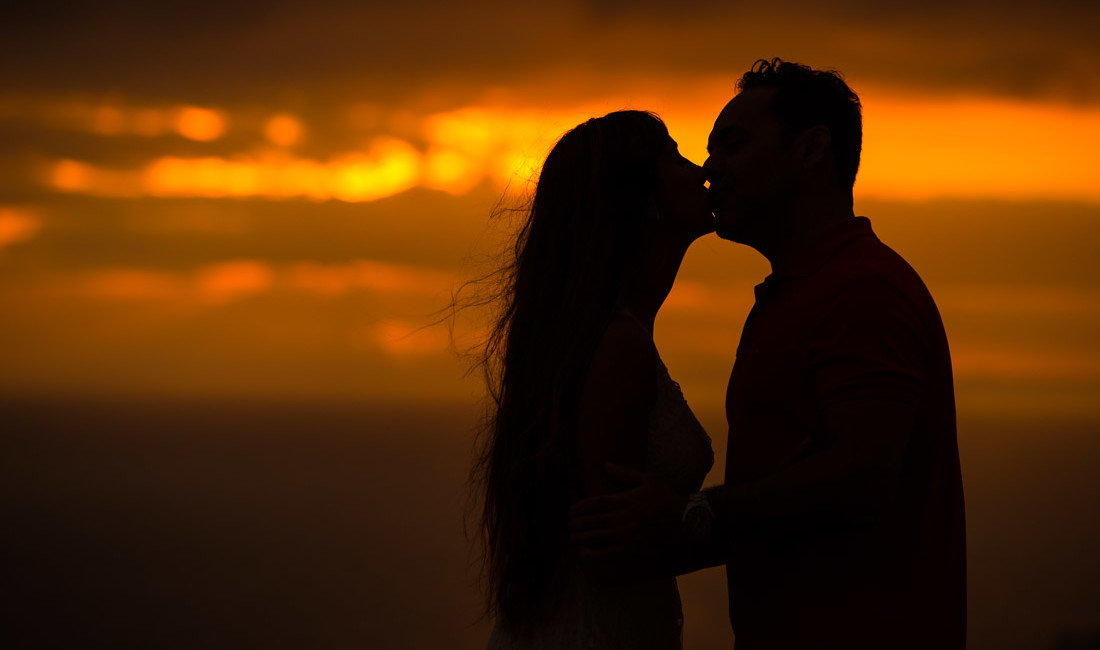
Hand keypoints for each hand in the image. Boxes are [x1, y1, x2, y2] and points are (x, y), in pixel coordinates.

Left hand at [567, 463, 683, 558]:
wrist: (683, 519)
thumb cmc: (665, 497)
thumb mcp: (646, 479)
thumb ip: (624, 472)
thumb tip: (605, 465)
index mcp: (621, 500)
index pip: (592, 504)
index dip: (577, 508)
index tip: (571, 511)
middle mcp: (619, 518)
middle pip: (589, 521)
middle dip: (575, 523)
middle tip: (569, 524)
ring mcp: (623, 534)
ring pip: (593, 537)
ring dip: (579, 537)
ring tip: (572, 537)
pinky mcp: (629, 548)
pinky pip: (605, 552)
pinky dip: (592, 553)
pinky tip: (583, 552)